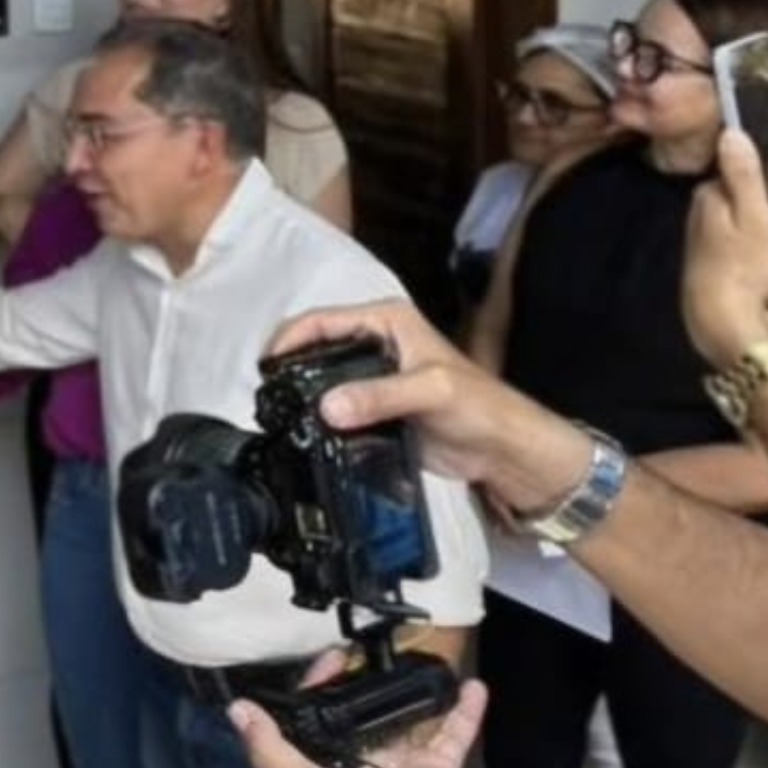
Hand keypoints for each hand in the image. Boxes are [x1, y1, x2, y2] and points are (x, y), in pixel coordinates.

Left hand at [231, 679, 503, 767]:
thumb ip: (273, 755)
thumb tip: (238, 711)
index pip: (309, 726)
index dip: (312, 691)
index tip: (331, 658)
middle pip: (354, 725)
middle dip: (355, 695)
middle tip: (362, 657)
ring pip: (403, 727)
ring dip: (408, 698)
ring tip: (412, 663)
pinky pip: (452, 736)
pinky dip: (463, 713)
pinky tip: (472, 686)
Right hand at [265, 297, 590, 516]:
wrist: (501, 449)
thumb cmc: (479, 405)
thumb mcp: (430, 391)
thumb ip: (379, 396)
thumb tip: (328, 407)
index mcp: (387, 322)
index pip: (323, 319)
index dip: (289, 337)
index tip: (265, 365)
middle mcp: (374, 343)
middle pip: (315, 346)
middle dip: (288, 366)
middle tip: (266, 393)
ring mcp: (370, 378)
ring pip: (320, 379)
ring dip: (299, 394)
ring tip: (276, 413)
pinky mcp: (370, 409)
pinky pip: (332, 409)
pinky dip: (315, 418)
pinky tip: (300, 430)